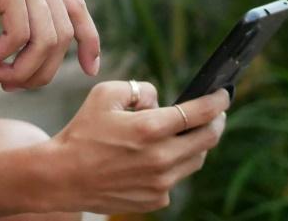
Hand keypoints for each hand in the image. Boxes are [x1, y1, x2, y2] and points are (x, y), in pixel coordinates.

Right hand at [0, 0, 100, 87]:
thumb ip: (7, 1)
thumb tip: (21, 40)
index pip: (75, 5)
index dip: (88, 39)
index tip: (90, 67)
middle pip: (62, 34)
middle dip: (38, 70)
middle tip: (5, 83)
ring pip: (45, 41)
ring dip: (18, 69)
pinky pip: (19, 37)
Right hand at [43, 81, 229, 214]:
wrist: (63, 176)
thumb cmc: (82, 133)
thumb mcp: (103, 95)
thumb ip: (138, 89)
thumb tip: (160, 99)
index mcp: (149, 129)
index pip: (198, 113)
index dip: (216, 102)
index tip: (223, 94)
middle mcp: (161, 158)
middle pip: (207, 139)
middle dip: (216, 123)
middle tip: (215, 113)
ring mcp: (161, 183)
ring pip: (195, 160)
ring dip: (195, 144)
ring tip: (182, 133)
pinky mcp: (157, 199)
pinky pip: (176, 178)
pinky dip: (172, 164)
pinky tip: (154, 157)